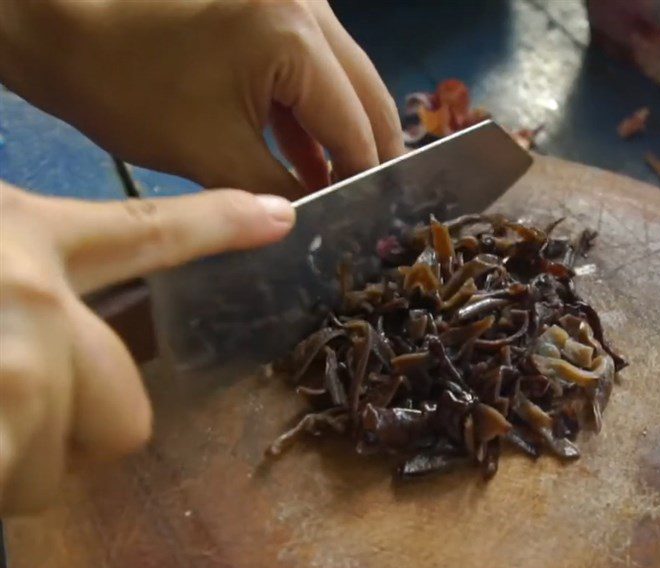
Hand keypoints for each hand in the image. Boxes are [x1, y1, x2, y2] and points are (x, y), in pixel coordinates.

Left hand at [0, 0, 404, 197]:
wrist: (60, 25)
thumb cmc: (128, 89)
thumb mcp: (213, 154)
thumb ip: (280, 191)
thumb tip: (323, 219)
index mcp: (294, 36)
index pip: (356, 124)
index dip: (366, 180)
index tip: (371, 225)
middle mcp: (308, 5)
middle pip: (367, 94)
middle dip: (370, 154)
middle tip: (371, 210)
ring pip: (344, 80)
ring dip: (343, 135)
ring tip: (342, 192)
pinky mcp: (270, 7)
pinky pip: (313, 68)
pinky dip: (313, 114)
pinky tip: (308, 161)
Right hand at [0, 181, 294, 514]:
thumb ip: (26, 268)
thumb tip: (58, 310)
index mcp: (29, 239)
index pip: (146, 234)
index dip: (216, 227)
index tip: (280, 219)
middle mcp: (35, 300)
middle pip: (124, 417)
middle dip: (76, 436)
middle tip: (12, 413)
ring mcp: (17, 372)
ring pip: (58, 467)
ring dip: (15, 462)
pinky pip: (17, 490)